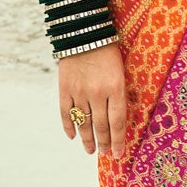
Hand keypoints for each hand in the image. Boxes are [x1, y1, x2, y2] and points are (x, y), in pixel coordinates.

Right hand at [60, 41, 126, 157]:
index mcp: (115, 88)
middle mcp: (97, 93)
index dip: (118, 141)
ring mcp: (79, 92)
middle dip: (104, 144)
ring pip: (84, 124)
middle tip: (106, 154)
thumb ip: (120, 94)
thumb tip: (119, 120)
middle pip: (101, 127)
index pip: (118, 122)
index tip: (119, 154)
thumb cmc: (108, 51)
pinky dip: (69, 127)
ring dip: (88, 140)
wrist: (83, 32)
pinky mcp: (65, 89)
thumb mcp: (121, 71)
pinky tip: (73, 137)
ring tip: (90, 151)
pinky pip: (66, 113)